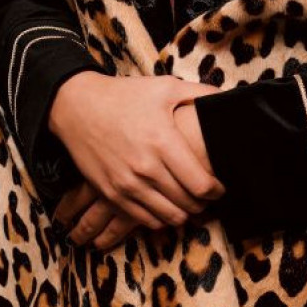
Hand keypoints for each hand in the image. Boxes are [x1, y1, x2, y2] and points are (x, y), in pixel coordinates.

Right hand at [53, 97, 220, 248]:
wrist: (77, 106)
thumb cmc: (125, 95)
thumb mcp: (165, 87)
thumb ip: (200, 93)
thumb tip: (229, 98)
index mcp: (163, 141)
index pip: (201, 183)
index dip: (217, 190)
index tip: (220, 187)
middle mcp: (146, 167)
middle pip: (188, 203)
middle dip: (203, 203)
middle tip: (208, 196)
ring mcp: (127, 183)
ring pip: (169, 216)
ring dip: (184, 213)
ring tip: (190, 202)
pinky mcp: (112, 193)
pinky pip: (145, 219)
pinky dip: (161, 218)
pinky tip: (167, 206)